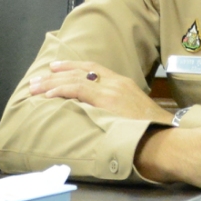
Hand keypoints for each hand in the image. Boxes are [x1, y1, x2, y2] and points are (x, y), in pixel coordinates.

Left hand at [29, 61, 171, 123]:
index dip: (72, 66)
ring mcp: (111, 90)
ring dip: (52, 83)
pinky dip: (61, 91)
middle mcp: (116, 82)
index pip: (93, 67)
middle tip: (37, 79)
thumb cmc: (153, 130)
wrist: (165, 135)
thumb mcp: (134, 112)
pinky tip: (48, 96)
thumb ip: (118, 109)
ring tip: (35, 87)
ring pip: (75, 79)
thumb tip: (102, 116)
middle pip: (80, 71)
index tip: (56, 68)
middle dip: (56, 74)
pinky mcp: (107, 100)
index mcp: (122, 83)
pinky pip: (78, 90)